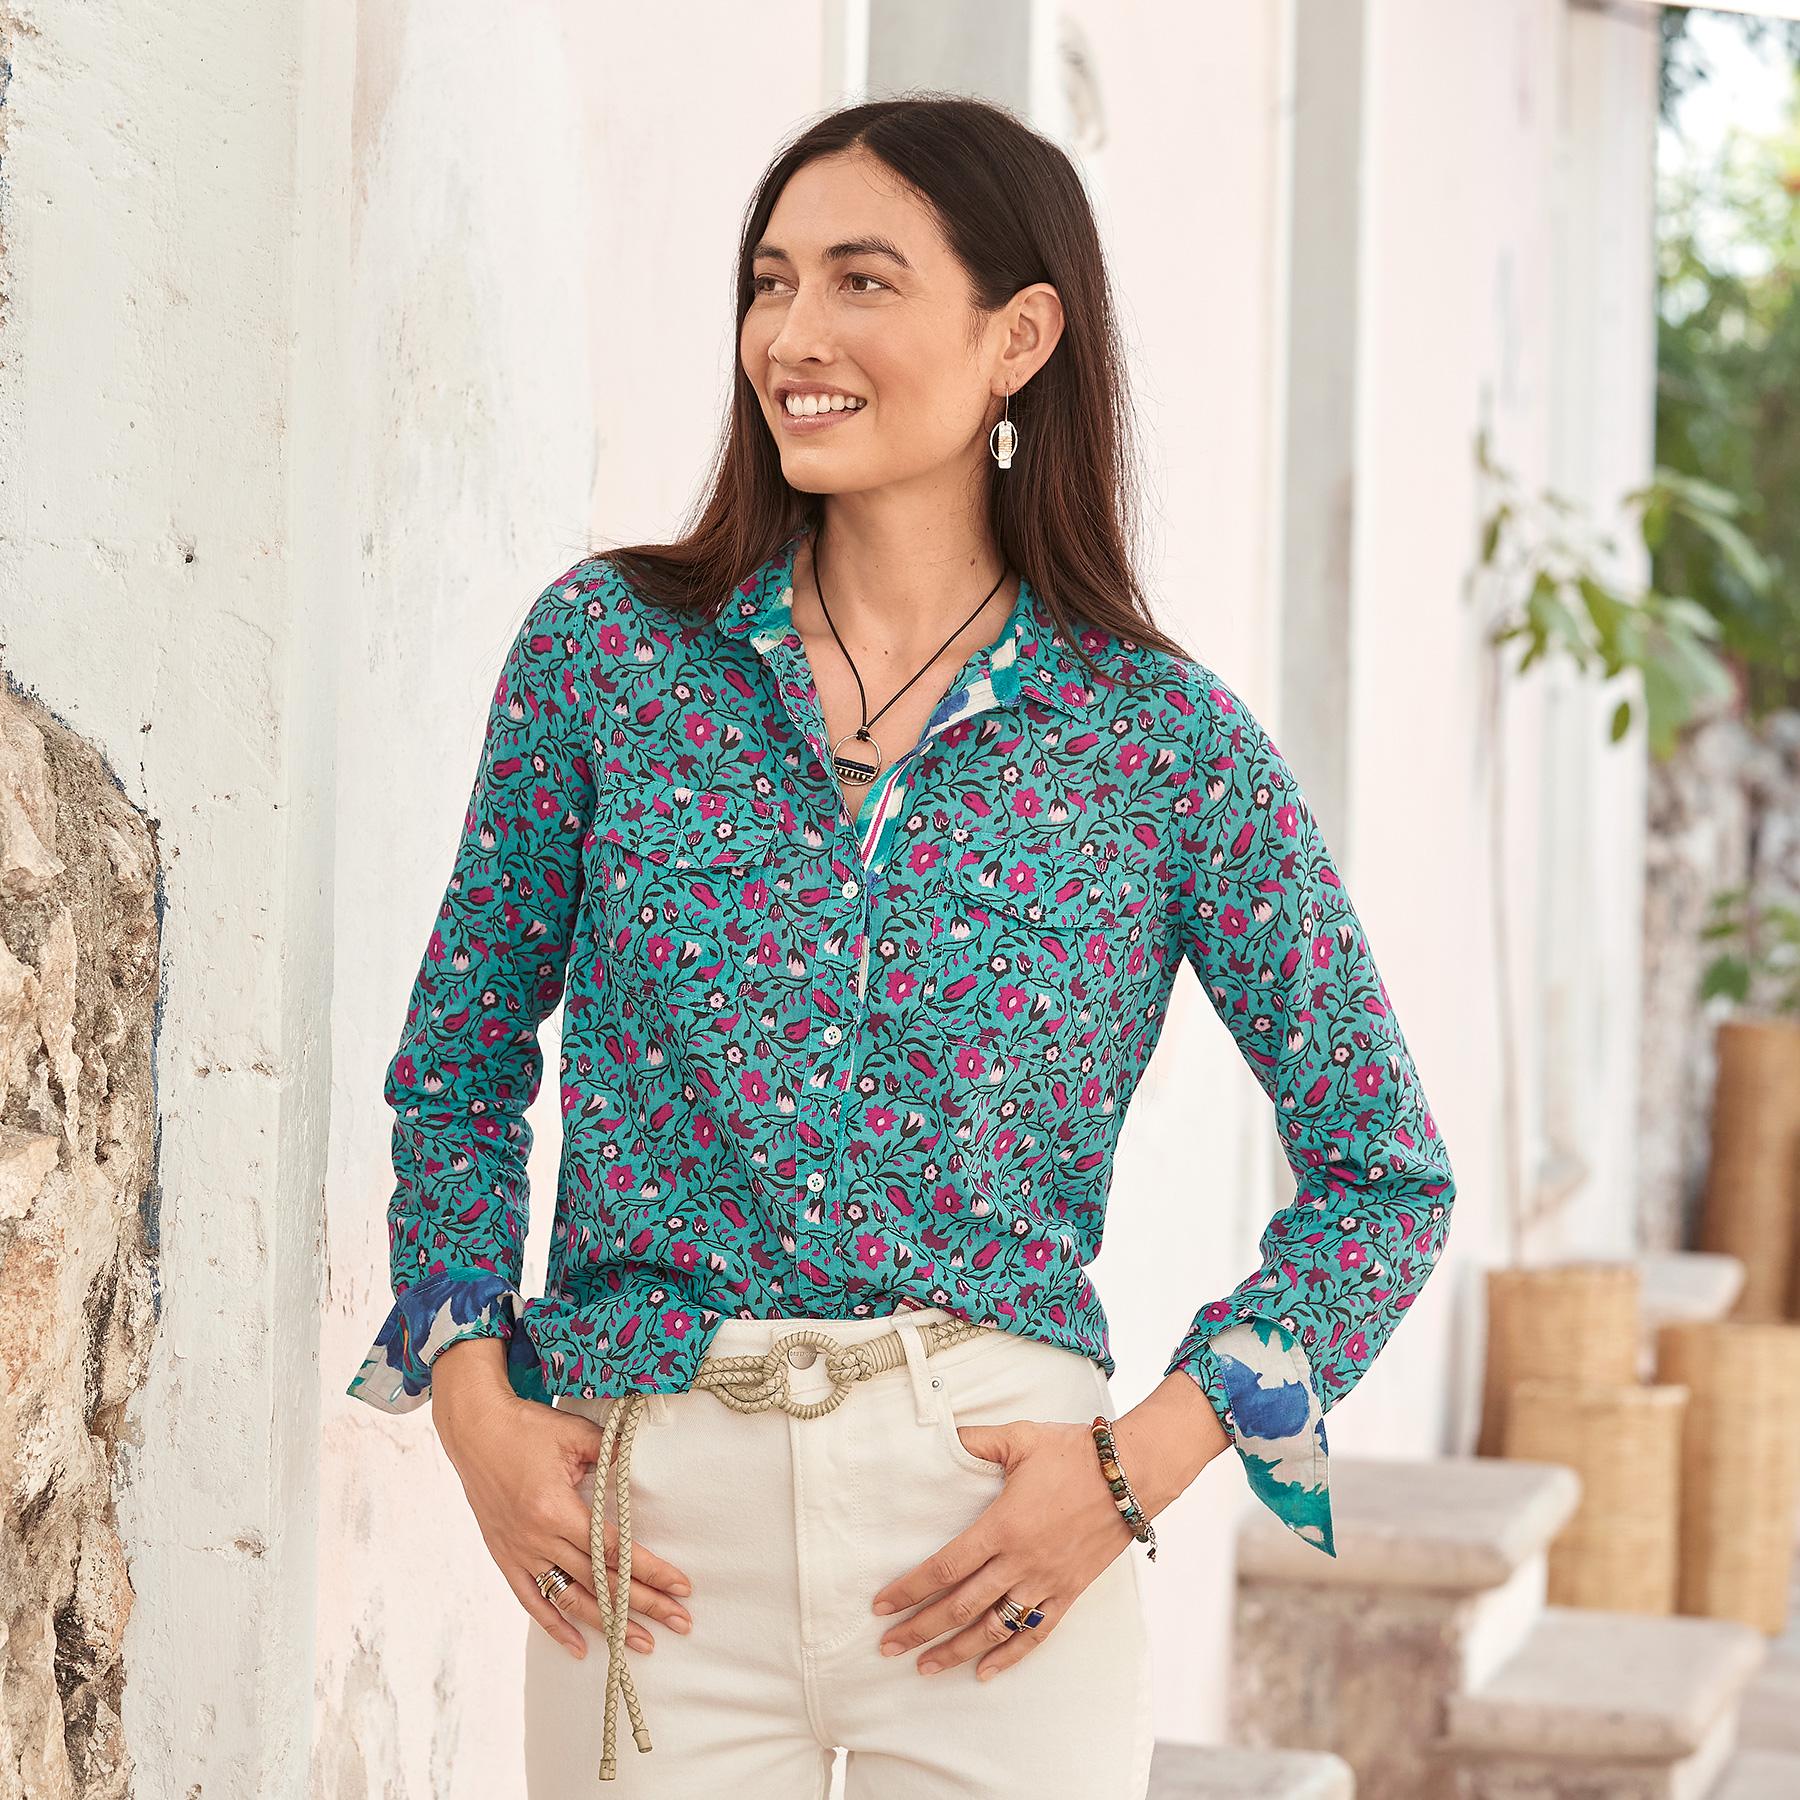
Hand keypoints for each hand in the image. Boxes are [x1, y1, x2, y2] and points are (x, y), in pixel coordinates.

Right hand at [430, 1355, 694, 1661]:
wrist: (474, 1430)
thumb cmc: (527, 1427)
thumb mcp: (574, 1434)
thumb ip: (611, 1456)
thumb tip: (642, 1473)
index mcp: (557, 1509)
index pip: (614, 1550)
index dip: (651, 1571)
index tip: (682, 1587)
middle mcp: (539, 1538)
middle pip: (600, 1581)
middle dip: (644, 1604)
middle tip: (680, 1622)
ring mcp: (521, 1552)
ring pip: (571, 1599)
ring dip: (608, 1625)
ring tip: (642, 1644)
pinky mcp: (505, 1557)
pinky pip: (533, 1600)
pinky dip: (555, 1627)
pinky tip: (580, 1648)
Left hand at [868, 1415, 1139, 1683]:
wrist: (1131, 1475)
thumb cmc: (1073, 1453)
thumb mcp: (1020, 1438)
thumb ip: (977, 1440)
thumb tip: (942, 1433)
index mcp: (1001, 1527)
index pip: (945, 1568)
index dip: (910, 1589)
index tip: (881, 1606)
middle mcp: (1019, 1562)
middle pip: (960, 1607)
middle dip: (920, 1629)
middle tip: (888, 1647)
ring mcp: (1045, 1582)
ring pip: (993, 1628)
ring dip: (956, 1651)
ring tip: (925, 1667)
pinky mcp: (1069, 1592)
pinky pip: (1036, 1633)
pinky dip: (1009, 1656)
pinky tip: (985, 1673)